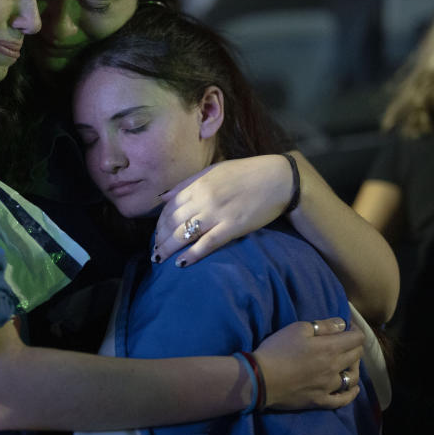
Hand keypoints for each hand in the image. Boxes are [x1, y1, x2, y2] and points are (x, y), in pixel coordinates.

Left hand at [153, 155, 290, 265]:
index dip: (159, 223)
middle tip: (155, 251)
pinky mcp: (232, 228)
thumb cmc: (245, 173)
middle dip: (159, 239)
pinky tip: (181, 263)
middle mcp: (203, 199)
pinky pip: (206, 244)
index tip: (156, 234)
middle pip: (172, 223)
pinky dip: (191, 255)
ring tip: (160, 259)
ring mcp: (217, 214)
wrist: (278, 178)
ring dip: (168, 249)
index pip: (169, 207)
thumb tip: (162, 197)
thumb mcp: (213, 171)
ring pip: (184, 235)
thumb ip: (187, 184)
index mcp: (197, 185)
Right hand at [252, 318, 363, 409]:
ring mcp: (329, 387)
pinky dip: (351, 393)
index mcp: (330, 348)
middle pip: (357, 356)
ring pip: (353, 378)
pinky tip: (353, 389)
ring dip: (355, 367)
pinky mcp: (321, 401)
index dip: (356, 330)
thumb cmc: (277, 349)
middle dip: (355, 345)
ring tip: (349, 362)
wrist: (261, 378)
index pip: (356, 339)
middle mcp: (335, 368)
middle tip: (346, 340)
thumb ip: (323, 326)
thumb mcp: (297, 329)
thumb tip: (342, 324)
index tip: (350, 326)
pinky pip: (343, 400)